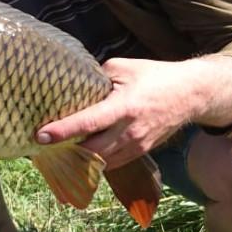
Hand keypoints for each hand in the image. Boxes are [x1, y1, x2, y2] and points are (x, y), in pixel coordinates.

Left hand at [36, 58, 191, 168]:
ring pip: (100, 162)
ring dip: (78, 159)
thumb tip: (75, 87)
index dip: (63, 131)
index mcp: (124, 107)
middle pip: (90, 151)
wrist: (191, 95)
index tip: (40, 135)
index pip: (89, 123)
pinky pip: (111, 164)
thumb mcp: (124, 68)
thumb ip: (98, 78)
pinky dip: (94, 162)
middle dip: (64, 151)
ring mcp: (136, 145)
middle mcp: (130, 131)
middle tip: (41, 145)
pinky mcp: (140, 153)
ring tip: (56, 152)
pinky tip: (80, 154)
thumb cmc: (155, 76)